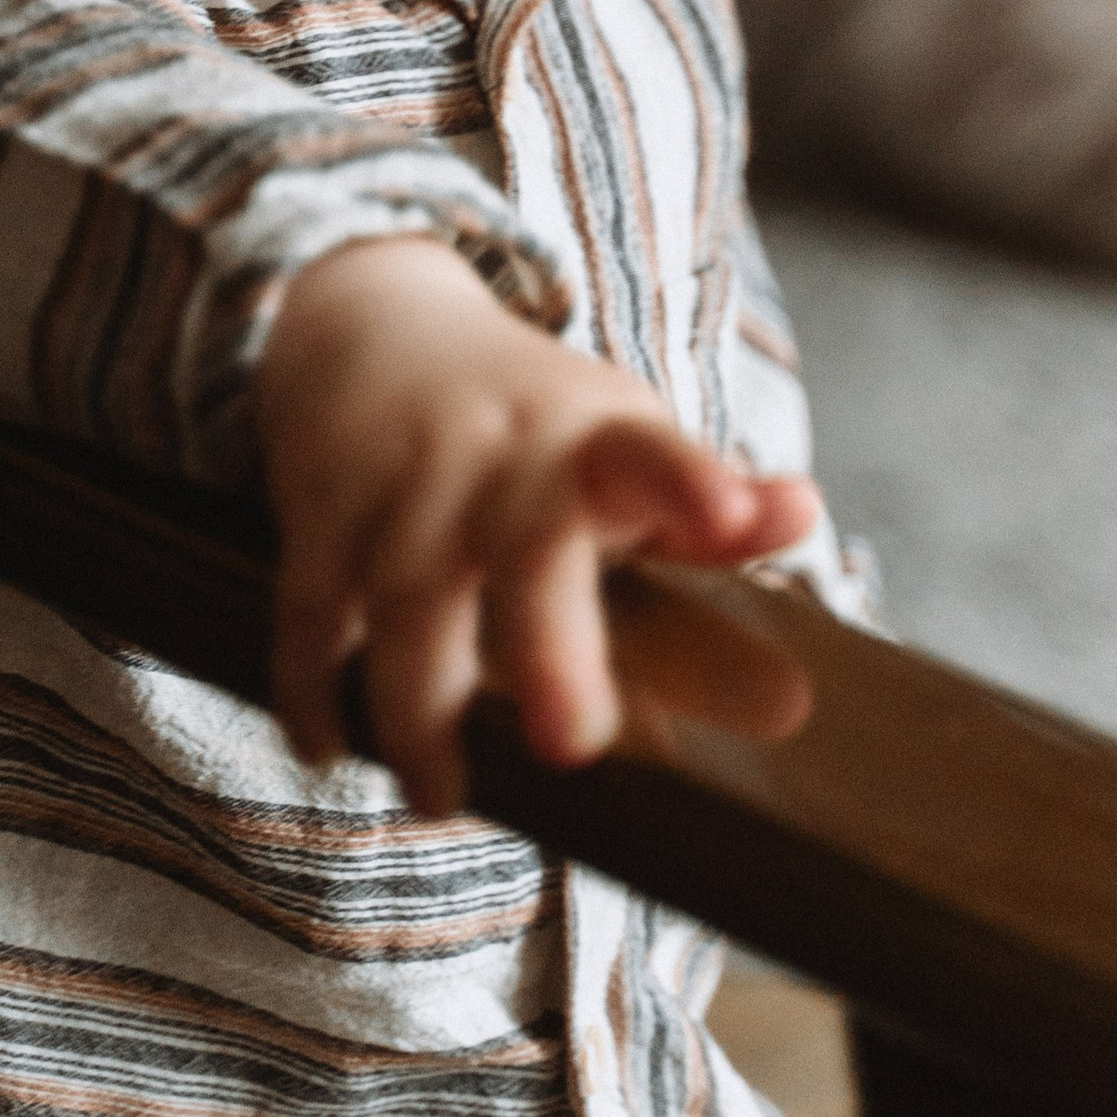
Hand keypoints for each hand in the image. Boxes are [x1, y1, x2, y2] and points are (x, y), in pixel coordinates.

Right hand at [254, 234, 817, 819]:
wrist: (374, 317)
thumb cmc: (530, 422)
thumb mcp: (622, 444)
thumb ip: (707, 512)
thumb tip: (806, 513)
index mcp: (597, 442)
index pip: (653, 457)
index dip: (694, 487)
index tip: (735, 518)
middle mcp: (504, 455)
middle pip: (527, 551)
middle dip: (548, 645)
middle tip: (572, 741)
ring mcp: (407, 481)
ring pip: (408, 604)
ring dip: (419, 712)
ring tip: (442, 800)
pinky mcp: (324, 508)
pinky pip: (311, 608)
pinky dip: (313, 687)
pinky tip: (328, 748)